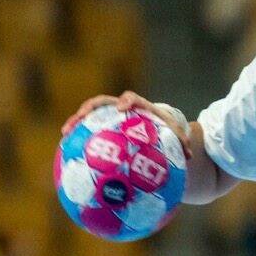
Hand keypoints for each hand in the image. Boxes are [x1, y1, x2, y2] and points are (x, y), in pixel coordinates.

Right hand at [61, 91, 192, 159]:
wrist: (153, 125)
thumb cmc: (164, 129)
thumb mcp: (173, 134)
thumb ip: (181, 142)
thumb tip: (190, 156)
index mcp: (139, 106)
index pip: (133, 98)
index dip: (127, 100)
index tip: (123, 107)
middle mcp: (120, 107)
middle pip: (102, 103)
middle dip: (89, 108)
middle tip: (80, 118)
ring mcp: (107, 116)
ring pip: (89, 115)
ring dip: (76, 122)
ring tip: (65, 134)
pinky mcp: (100, 126)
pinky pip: (87, 130)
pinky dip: (77, 138)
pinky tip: (67, 152)